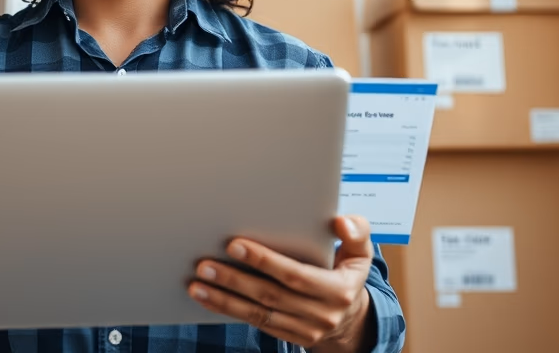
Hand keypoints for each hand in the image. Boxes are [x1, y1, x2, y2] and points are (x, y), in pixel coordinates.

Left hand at [187, 215, 375, 351]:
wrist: (351, 316)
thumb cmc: (347, 271)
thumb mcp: (360, 251)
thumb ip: (356, 232)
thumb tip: (341, 221)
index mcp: (339, 290)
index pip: (295, 275)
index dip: (264, 261)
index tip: (235, 244)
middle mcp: (321, 314)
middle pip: (270, 295)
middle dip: (234, 279)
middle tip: (205, 264)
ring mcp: (305, 330)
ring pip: (258, 313)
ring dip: (224, 299)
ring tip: (197, 283)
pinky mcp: (290, 337)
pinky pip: (255, 323)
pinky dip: (228, 310)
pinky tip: (207, 297)